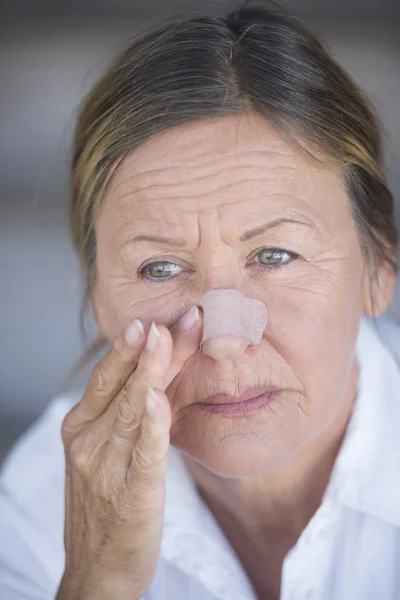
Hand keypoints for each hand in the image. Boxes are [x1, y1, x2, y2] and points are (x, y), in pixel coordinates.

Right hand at [56, 307, 201, 599]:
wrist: (97, 570)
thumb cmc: (106, 504)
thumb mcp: (105, 451)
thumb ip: (124, 414)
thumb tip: (153, 373)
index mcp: (79, 427)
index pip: (109, 376)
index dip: (133, 346)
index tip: (159, 318)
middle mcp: (87, 442)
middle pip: (122, 385)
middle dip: (149, 348)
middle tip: (176, 316)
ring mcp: (104, 468)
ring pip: (130, 411)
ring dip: (149, 372)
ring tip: (165, 337)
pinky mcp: (130, 495)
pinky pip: (143, 454)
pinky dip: (151, 424)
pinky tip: (156, 398)